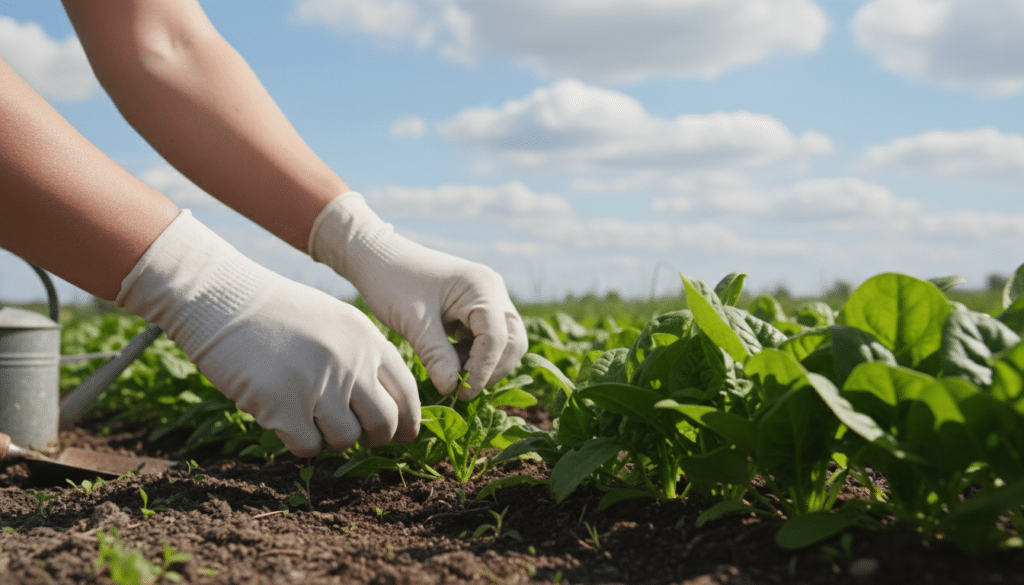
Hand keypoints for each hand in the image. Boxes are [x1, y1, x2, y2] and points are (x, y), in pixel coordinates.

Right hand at [117, 210, 419, 456]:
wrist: (222, 299)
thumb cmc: (276, 313)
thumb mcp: (334, 321)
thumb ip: (362, 355)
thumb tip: (385, 406)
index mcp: (366, 339)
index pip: (406, 391)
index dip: (408, 420)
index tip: (402, 435)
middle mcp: (350, 361)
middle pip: (383, 422)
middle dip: (375, 438)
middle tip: (358, 437)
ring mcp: (319, 384)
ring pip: (346, 439)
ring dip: (330, 439)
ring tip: (310, 418)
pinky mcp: (284, 406)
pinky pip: (308, 447)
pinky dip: (300, 443)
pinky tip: (286, 422)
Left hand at [309, 192, 527, 398]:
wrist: (377, 258)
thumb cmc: (392, 282)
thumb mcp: (413, 322)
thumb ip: (436, 355)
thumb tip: (453, 388)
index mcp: (482, 288)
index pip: (497, 338)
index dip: (482, 371)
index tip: (460, 393)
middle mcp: (493, 290)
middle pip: (513, 341)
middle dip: (492, 369)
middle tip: (461, 389)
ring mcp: (488, 298)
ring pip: (505, 342)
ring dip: (484, 364)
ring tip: (450, 373)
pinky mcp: (477, 307)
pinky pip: (489, 338)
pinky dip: (474, 355)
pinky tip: (448, 361)